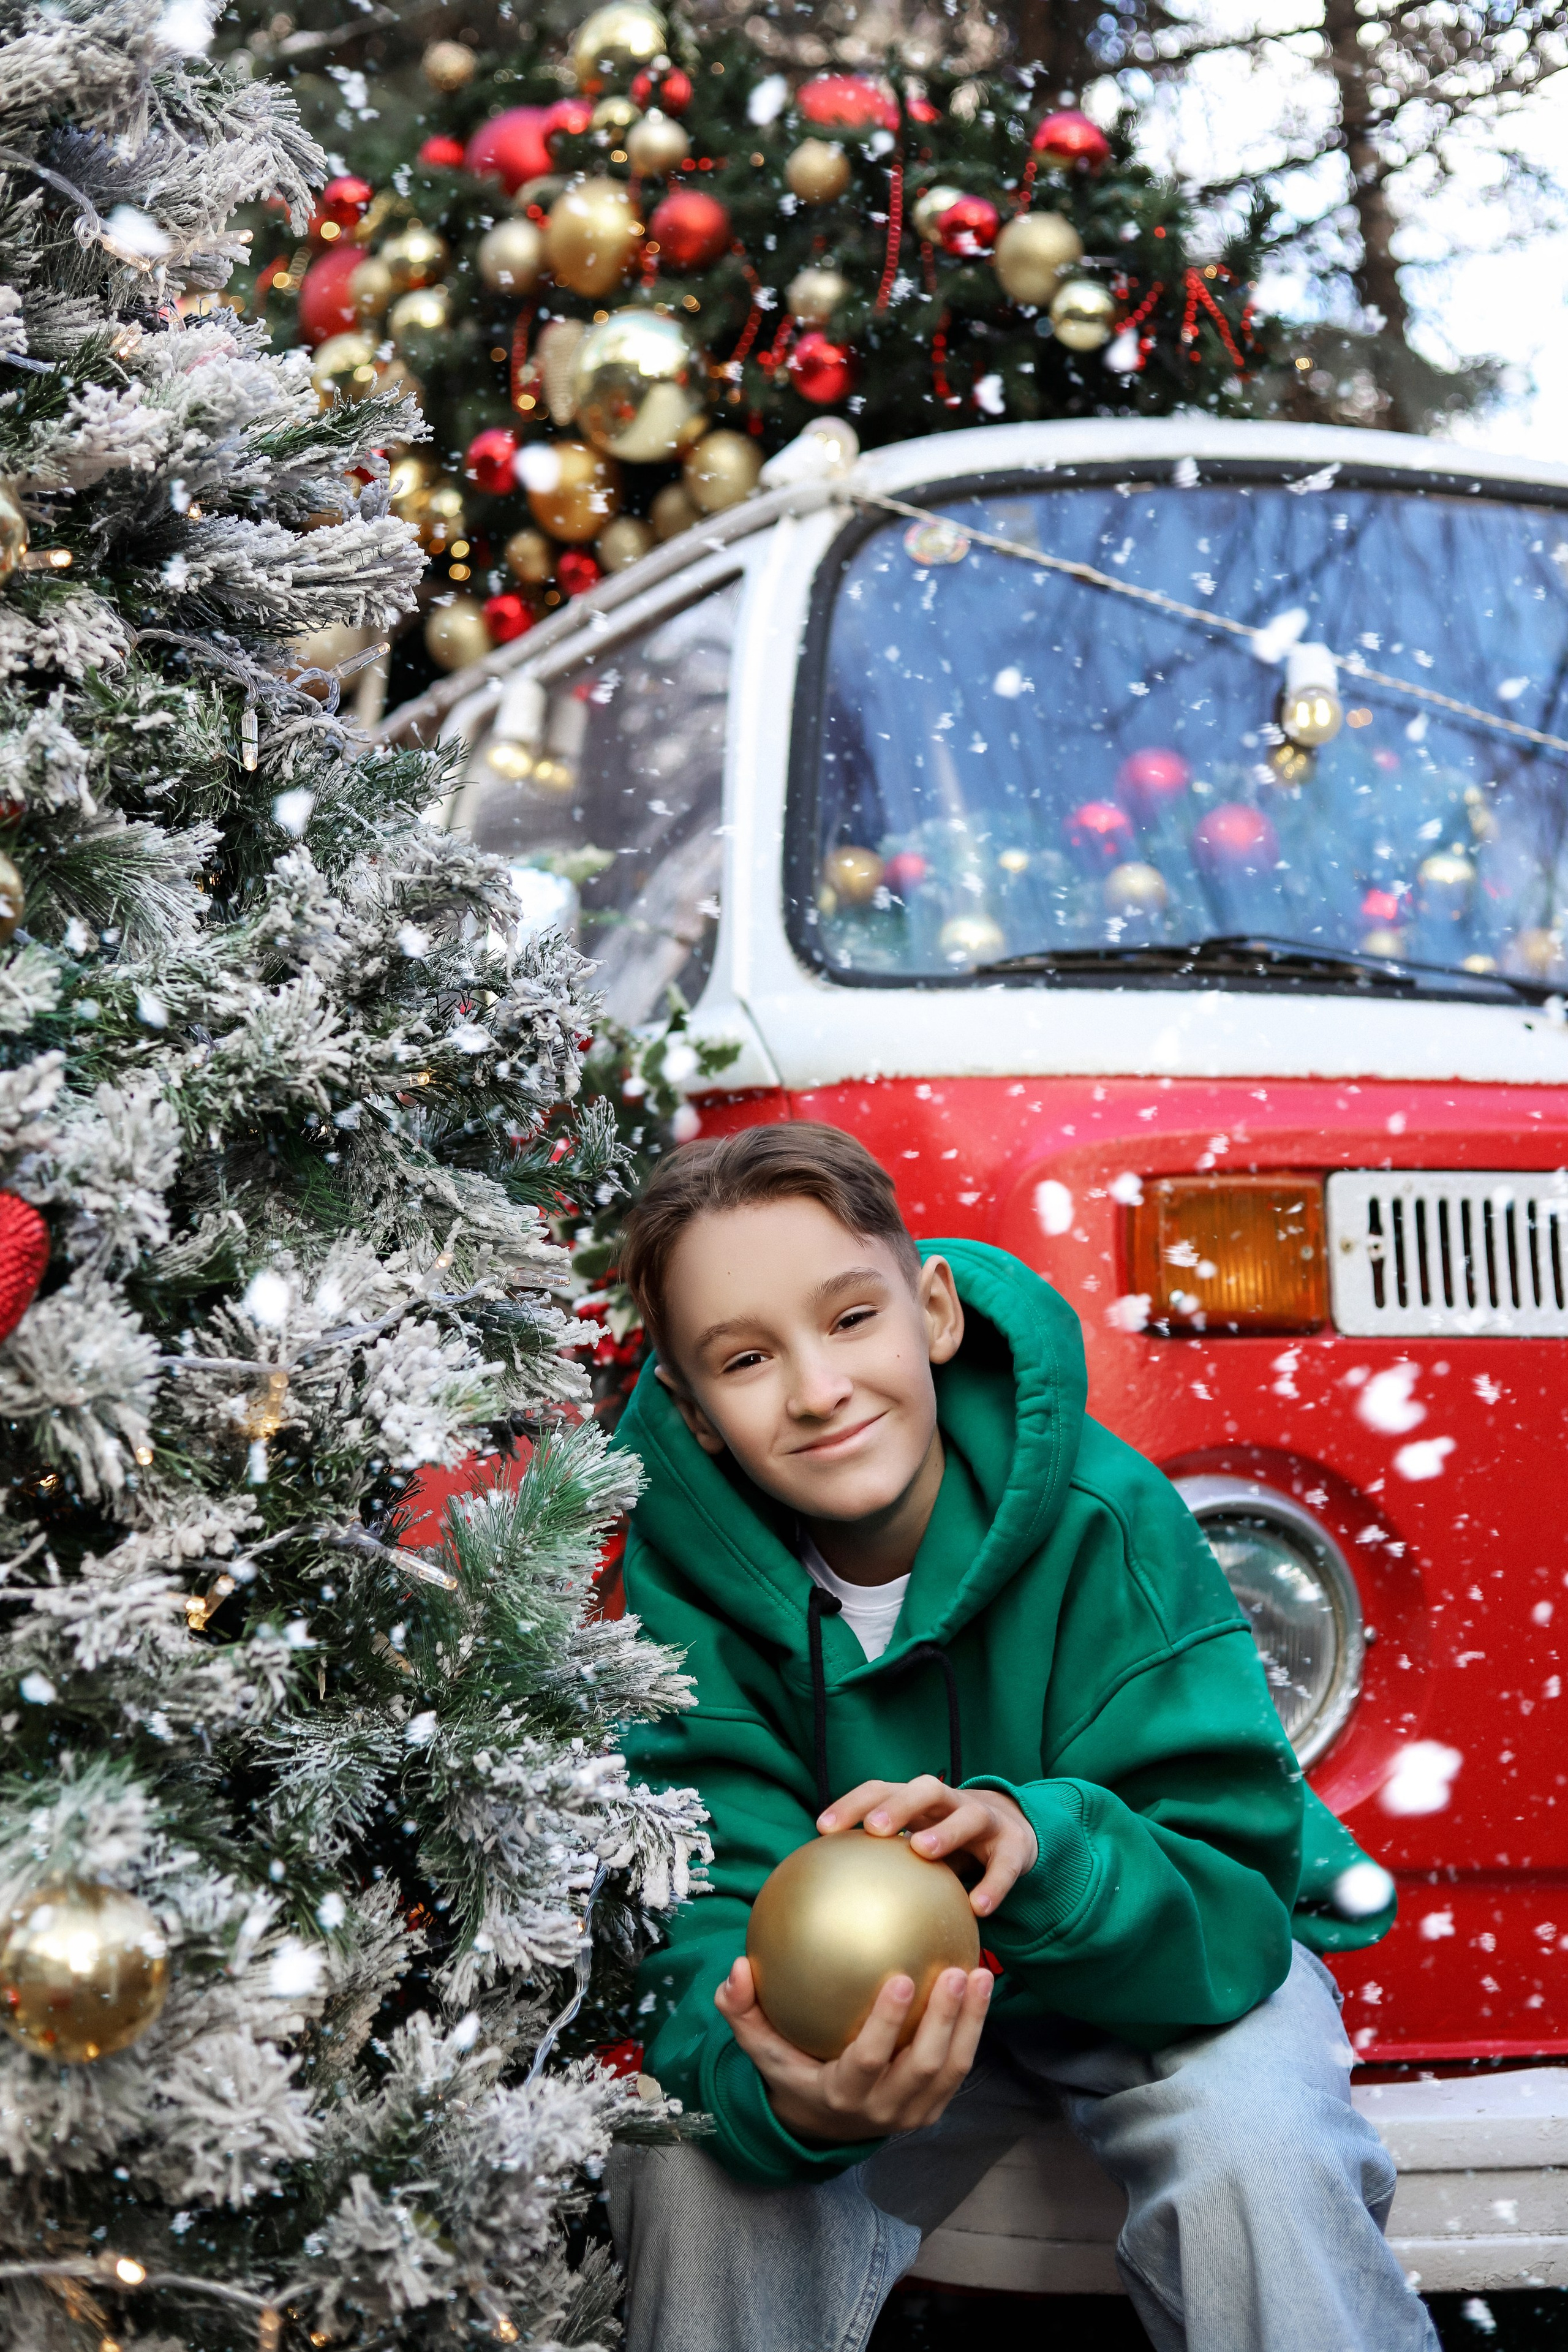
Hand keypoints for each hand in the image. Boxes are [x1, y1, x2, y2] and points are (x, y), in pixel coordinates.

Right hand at [715, 1952, 991, 2144]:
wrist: (822, 2125)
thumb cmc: (792, 2072)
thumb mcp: (762, 2048)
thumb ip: (742, 2011)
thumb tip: (737, 1968)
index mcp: (842, 2094)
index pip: (868, 2061)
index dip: (887, 2025)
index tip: (901, 1978)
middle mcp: (882, 2109)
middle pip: (923, 2067)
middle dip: (944, 2020)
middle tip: (956, 1970)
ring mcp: (913, 2113)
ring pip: (952, 2069)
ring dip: (970, 2022)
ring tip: (980, 1974)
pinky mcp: (933, 2108)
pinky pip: (960, 2069)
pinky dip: (973, 2030)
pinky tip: (981, 1986)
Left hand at [819, 1776, 1039, 1918]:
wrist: (1015, 1834)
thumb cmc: (950, 1843)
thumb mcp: (920, 1844)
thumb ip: (885, 1863)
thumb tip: (832, 1899)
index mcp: (920, 1801)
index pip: (882, 1789)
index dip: (853, 1803)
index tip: (823, 1828)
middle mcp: (952, 1802)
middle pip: (925, 1790)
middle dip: (898, 1805)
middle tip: (874, 1829)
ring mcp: (986, 1820)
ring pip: (967, 1816)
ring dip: (945, 1830)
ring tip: (923, 1849)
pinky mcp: (1014, 1846)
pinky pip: (1004, 1864)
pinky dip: (993, 1884)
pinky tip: (978, 1908)